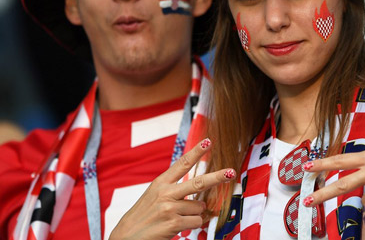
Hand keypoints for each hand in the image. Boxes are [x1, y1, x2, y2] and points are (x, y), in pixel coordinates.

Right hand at [109, 138, 235, 239]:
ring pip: (199, 207)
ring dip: (194, 214)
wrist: (126, 238)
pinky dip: (192, 225)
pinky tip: (179, 227)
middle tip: (231, 172)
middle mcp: (165, 193)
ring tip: (177, 218)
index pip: (182, 164)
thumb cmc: (143, 217)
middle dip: (218, 177)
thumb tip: (201, 196)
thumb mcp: (154, 196)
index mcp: (160, 183)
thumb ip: (174, 191)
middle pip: (199, 182)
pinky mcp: (174, 223)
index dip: (196, 152)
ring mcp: (170, 208)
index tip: (208, 141)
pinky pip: (196, 221)